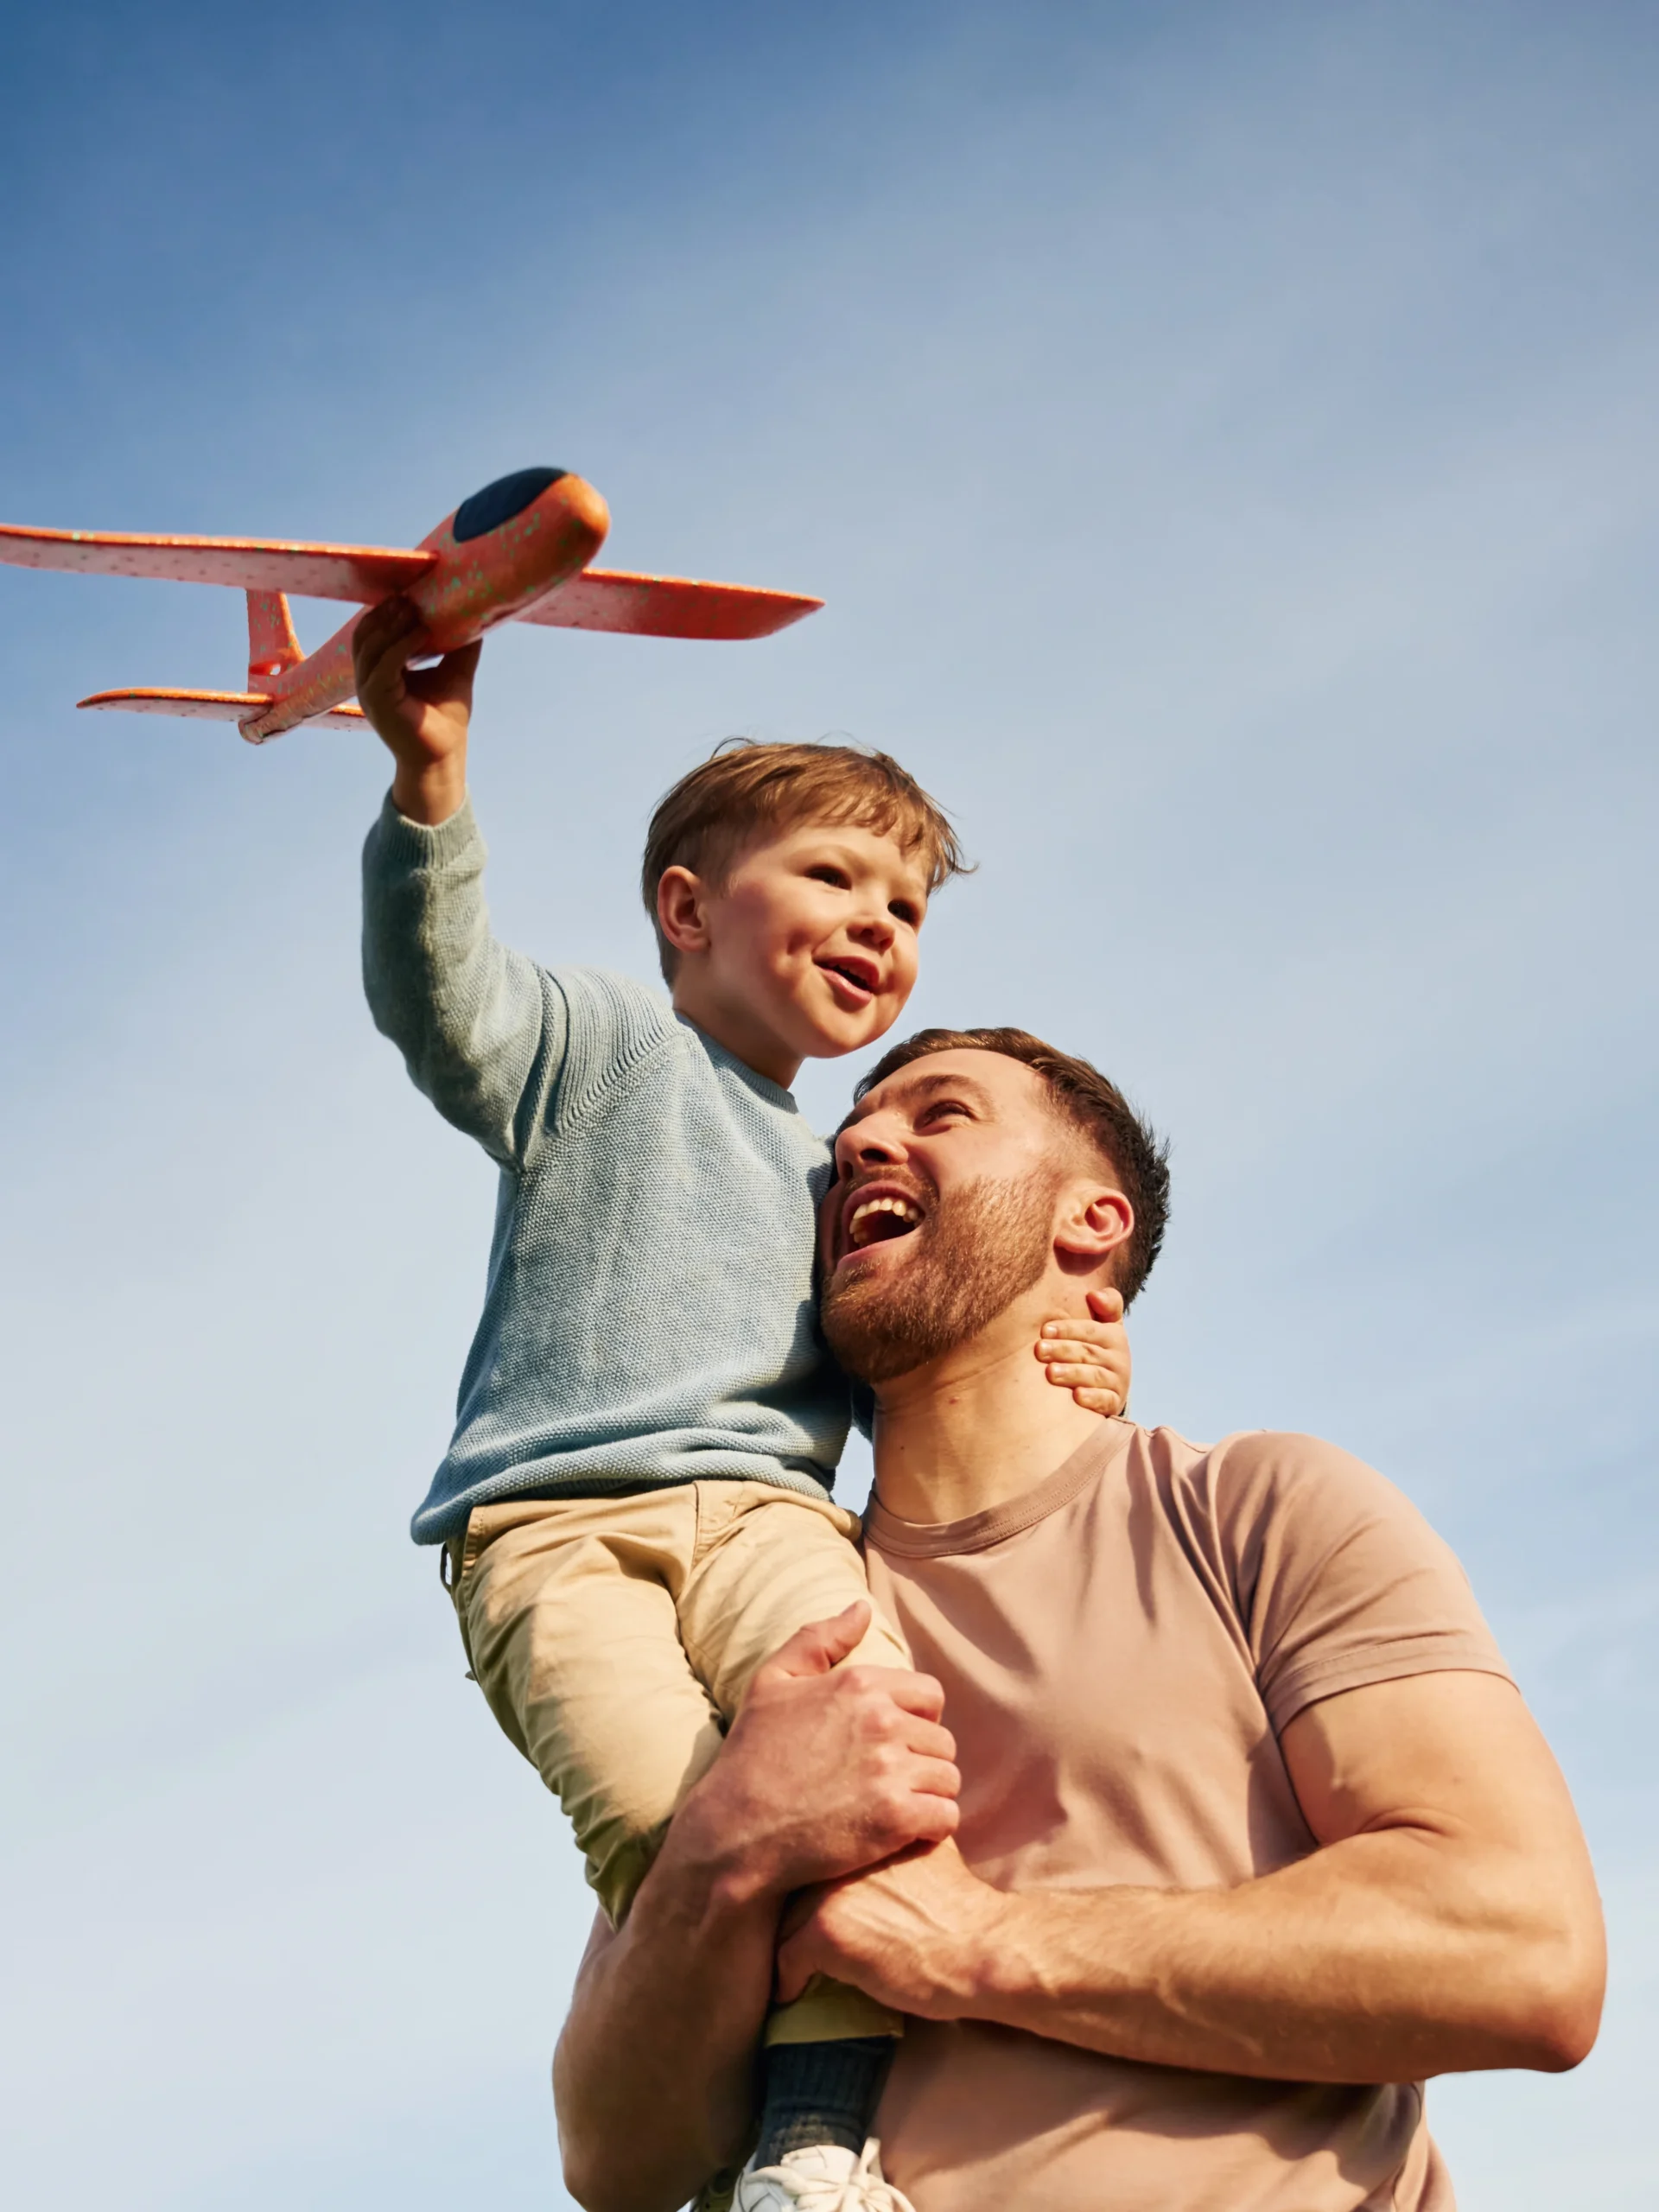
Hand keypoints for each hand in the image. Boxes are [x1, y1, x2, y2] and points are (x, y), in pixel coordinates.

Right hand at [352, 593, 480, 824]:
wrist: (443, 758)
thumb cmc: (446, 720)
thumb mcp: (454, 673)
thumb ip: (458, 646)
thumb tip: (476, 614)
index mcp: (379, 672)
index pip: (371, 632)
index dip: (386, 610)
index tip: (408, 591)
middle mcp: (368, 680)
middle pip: (365, 634)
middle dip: (386, 612)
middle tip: (409, 595)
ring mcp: (369, 692)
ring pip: (370, 646)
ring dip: (392, 624)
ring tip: (414, 608)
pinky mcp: (379, 702)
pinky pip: (384, 665)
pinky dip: (401, 644)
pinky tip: (422, 631)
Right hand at [673, 1603, 960, 1907]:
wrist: (733, 1831)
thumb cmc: (751, 1756)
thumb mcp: (772, 1681)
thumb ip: (819, 1638)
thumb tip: (863, 1607)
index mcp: (860, 1683)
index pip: (930, 1695)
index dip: (916, 1720)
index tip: (891, 1744)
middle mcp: (882, 1720)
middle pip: (942, 1739)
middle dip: (922, 1760)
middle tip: (891, 1782)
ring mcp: (891, 1770)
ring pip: (948, 1778)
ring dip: (929, 1795)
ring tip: (897, 1807)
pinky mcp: (896, 1818)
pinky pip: (946, 1816)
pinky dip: (932, 1828)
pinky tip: (904, 1833)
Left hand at [775, 1837, 1002, 2018]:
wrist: (978, 1947)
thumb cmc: (961, 1907)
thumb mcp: (928, 1849)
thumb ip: (896, 1841)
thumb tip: (886, 1841)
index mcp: (864, 1831)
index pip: (815, 1852)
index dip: (812, 1881)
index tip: (812, 1907)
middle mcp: (839, 1853)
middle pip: (794, 1885)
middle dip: (795, 1912)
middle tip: (798, 1939)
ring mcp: (828, 1890)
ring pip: (784, 1920)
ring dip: (789, 1945)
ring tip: (793, 1966)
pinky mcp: (824, 1932)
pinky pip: (785, 1959)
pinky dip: (787, 1981)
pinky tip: (793, 1992)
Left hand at [1035, 1286, 1129, 1414]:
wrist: (1110, 1386)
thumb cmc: (1097, 1348)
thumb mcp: (1105, 1325)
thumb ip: (1105, 1305)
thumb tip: (1095, 1294)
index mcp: (1114, 1336)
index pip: (1091, 1330)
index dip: (1068, 1329)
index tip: (1044, 1330)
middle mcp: (1119, 1359)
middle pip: (1088, 1352)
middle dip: (1063, 1350)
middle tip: (1039, 1350)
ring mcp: (1117, 1382)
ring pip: (1094, 1376)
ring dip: (1072, 1373)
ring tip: (1050, 1372)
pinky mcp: (1114, 1403)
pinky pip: (1105, 1401)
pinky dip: (1092, 1399)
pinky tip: (1077, 1397)